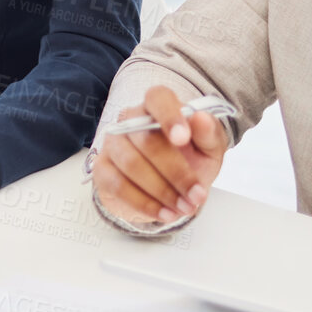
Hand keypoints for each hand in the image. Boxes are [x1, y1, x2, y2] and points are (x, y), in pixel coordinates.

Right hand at [91, 85, 226, 225]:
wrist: (170, 184)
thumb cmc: (190, 158)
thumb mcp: (209, 148)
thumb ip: (209, 133)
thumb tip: (200, 118)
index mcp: (157, 107)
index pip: (157, 98)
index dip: (169, 116)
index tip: (182, 138)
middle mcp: (130, 120)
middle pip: (146, 140)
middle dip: (176, 172)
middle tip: (196, 195)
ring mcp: (112, 143)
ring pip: (131, 165)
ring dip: (162, 191)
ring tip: (184, 208)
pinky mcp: (102, 168)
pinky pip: (118, 186)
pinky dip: (144, 203)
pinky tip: (164, 213)